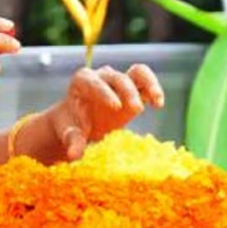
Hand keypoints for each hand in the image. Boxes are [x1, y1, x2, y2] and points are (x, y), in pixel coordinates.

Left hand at [44, 64, 164, 159]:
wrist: (78, 124)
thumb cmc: (70, 125)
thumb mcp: (68, 134)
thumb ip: (72, 141)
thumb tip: (74, 155)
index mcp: (82, 81)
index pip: (94, 82)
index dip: (105, 92)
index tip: (115, 106)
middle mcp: (102, 76)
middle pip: (118, 77)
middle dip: (128, 92)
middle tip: (137, 110)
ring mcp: (118, 82)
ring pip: (138, 72)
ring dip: (149, 83)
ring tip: (156, 101)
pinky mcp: (133, 91)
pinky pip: (146, 83)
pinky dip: (154, 90)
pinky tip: (158, 105)